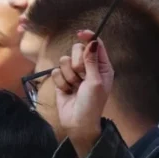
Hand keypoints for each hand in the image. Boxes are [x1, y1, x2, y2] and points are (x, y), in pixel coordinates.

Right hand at [53, 30, 112, 156]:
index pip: (95, 45)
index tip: (80, 34)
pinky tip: (67, 91)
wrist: (77, 123)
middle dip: (76, 63)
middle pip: (77, 50)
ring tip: (74, 87)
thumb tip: (92, 41)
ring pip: (64, 60)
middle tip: (81, 76)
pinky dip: (61, 82)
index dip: (88, 37)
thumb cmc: (92, 104)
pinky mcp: (62, 80)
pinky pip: (56, 71)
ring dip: (69, 76)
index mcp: (102, 67)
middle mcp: (88, 68)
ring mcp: (74, 74)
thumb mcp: (95, 82)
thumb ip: (92, 61)